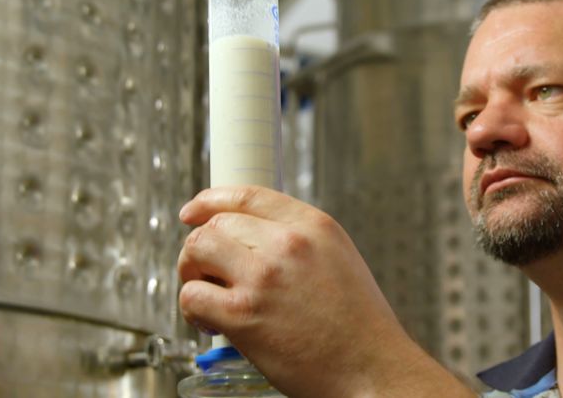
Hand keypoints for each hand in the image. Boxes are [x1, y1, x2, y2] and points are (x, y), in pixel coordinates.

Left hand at [179, 186, 467, 396]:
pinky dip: (191, 309)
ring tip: (206, 293)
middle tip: (205, 273)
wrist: (371, 368)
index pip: (248, 195)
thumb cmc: (359, 326)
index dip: (210, 201)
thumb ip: (301, 242)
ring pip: (197, 250)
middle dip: (201, 248)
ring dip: (191, 272)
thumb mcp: (339, 260)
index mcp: (314, 226)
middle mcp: (287, 244)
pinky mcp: (244, 314)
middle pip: (216, 224)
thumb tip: (254, 240)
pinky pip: (192, 295)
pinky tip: (209, 323)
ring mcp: (263, 277)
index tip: (193, 211)